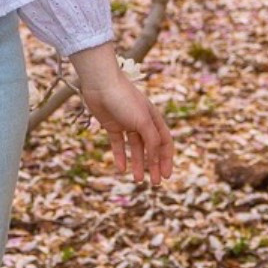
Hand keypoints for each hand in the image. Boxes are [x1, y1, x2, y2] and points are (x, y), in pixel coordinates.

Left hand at [67, 42, 173, 187]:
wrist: (100, 84)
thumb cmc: (124, 98)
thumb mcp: (143, 121)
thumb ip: (152, 140)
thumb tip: (155, 160)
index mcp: (154, 119)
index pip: (165, 143)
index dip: (167, 159)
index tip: (167, 176)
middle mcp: (142, 122)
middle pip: (151, 148)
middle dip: (154, 166)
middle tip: (155, 183)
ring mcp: (127, 124)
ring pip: (135, 148)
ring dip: (138, 164)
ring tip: (137, 180)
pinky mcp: (111, 125)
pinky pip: (118, 144)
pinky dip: (120, 156)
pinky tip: (121, 169)